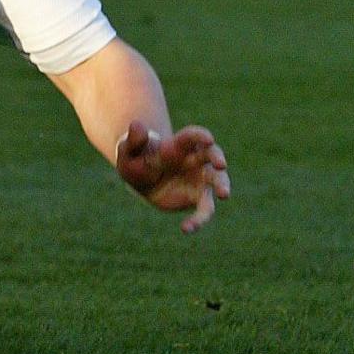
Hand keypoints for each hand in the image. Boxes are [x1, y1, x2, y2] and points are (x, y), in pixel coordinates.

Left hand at [114, 122, 229, 232]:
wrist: (140, 177)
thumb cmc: (136, 157)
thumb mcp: (129, 149)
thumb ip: (134, 139)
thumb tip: (136, 125)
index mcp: (179, 144)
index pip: (193, 136)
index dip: (201, 136)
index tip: (208, 139)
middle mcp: (195, 159)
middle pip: (213, 155)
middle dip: (218, 158)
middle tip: (222, 164)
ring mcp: (199, 178)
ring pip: (217, 181)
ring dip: (223, 186)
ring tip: (224, 194)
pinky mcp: (197, 197)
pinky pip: (203, 209)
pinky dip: (198, 220)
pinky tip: (186, 229)